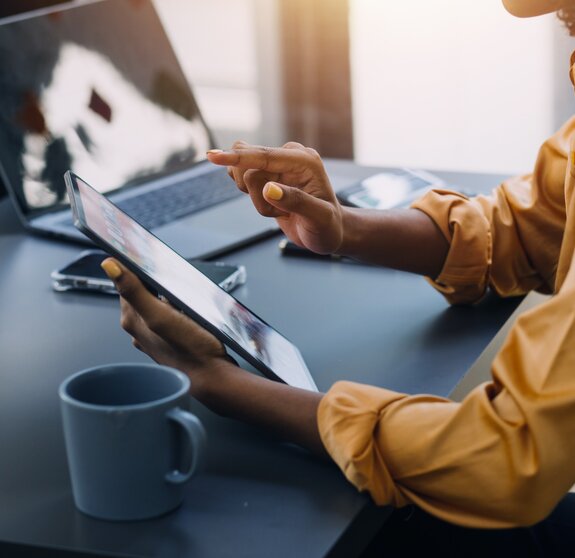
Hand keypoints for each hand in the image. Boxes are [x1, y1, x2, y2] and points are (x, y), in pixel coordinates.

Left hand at [100, 258, 232, 396]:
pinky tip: (190, 311)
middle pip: (143, 292)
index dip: (136, 267)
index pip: (126, 282)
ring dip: (169, 296)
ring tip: (184, 296)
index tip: (148, 256)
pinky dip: (178, 309)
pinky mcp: (171, 340)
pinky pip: (170, 316)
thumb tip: (109, 265)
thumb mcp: (160, 315)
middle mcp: (140, 329)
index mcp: (132, 320)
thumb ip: (134, 290)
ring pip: (158, 304)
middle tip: (173, 278)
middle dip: (156, 282)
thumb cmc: (189, 349)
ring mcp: (155, 336)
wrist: (213, 377)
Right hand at [207, 141, 343, 253]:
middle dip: (256, 195)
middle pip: (249, 165)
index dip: (238, 158)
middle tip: (278, 211)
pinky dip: (253, 199)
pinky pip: (244, 181)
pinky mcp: (268, 174)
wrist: (327, 233)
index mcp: (305, 160)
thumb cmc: (328, 227)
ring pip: (244, 176)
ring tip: (280, 211)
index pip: (264, 156)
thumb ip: (296, 202)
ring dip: (257, 201)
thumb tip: (269, 189)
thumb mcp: (318, 218)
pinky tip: (273, 206)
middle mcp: (290, 157)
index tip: (212, 157)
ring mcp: (278, 165)